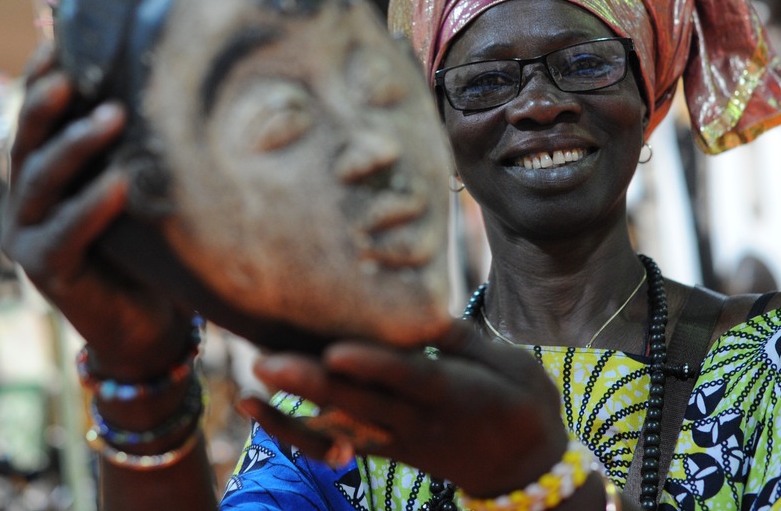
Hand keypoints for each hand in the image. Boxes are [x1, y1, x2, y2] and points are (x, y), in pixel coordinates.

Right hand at [0, 47, 192, 378]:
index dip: (41, 77)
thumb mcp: (139, 183)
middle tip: (73, 72)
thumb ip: (135, 142)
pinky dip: (91, 206)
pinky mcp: (44, 271)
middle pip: (28, 140)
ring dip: (76, 145)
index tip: (60, 38)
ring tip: (113, 116)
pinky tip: (118, 183)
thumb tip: (172, 75)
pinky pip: (65, 233)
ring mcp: (27, 234)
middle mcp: (26, 197)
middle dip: (47, 102)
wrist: (150, 324)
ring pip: (41, 179)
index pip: (37, 116)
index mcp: (44, 170)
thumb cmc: (150, 244)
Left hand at [238, 319, 569, 498]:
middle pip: (361, 402)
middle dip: (313, 383)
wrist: (526, 470)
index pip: (408, 378)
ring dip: (295, 405)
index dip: (371, 366)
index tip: (335, 351)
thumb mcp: (511, 365)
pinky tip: (255, 408)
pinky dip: (293, 428)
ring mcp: (399, 440)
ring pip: (341, 423)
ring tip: (253, 378)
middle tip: (266, 360)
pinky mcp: (385, 449)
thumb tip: (419, 310)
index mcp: (456, 394)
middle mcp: (420, 421)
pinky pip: (334, 442)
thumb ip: (462, 341)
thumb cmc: (523, 402)